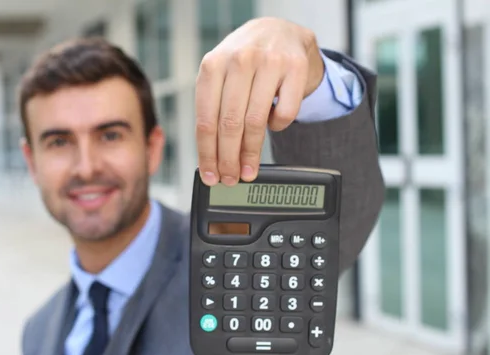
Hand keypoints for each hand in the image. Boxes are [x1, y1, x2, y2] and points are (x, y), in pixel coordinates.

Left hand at [194, 17, 324, 185]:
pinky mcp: (295, 68)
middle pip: (229, 125)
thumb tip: (212, 157)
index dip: (207, 154)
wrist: (279, 30)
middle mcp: (239, 60)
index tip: (210, 175)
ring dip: (251, 154)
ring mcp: (269, 62)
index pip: (205, 120)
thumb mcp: (221, 76)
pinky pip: (284, 114)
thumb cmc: (245, 60)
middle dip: (228, 159)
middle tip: (230, 178)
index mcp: (213, 65)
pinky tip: (272, 126)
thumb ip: (214, 109)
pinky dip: (277, 128)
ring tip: (248, 169)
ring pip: (256, 123)